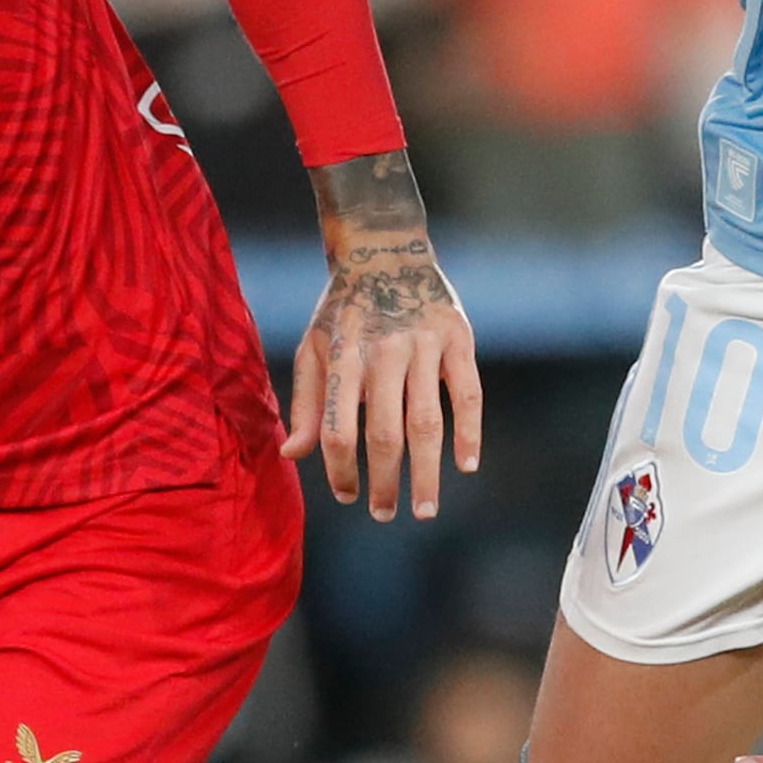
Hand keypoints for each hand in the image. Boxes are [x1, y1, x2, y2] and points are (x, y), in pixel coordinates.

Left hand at [286, 153, 483, 521]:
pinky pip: (467, 393)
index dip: (340, 470)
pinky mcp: (458, 338)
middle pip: (385, 434)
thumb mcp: (313, 347)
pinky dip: (470, 432)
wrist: (384, 248)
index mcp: (343, 358)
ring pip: (427, 422)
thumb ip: (304, 402)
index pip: (339, 430)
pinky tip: (466, 465)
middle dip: (384, 483)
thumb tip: (292, 455)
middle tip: (385, 515)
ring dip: (426, 472)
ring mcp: (424, 345)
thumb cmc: (341, 308)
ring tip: (424, 509)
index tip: (346, 495)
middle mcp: (384, 353)